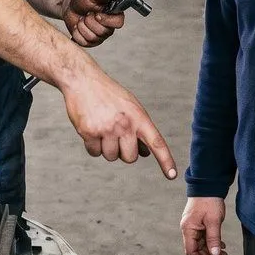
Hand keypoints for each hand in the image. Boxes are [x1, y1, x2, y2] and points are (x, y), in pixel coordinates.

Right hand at [60, 68, 176, 178]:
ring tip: (102, 128)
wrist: (83, 80)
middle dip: (123, 152)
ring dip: (106, 148)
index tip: (172, 175)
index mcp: (138, 117)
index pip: (156, 142)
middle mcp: (124, 124)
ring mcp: (106, 129)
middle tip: (116, 135)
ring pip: (111, 157)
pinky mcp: (88, 132)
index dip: (165, 160)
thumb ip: (139, 129)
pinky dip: (93, 146)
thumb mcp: (131, 107)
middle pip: (130, 158)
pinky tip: (91, 129)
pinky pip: (94, 153)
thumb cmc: (109, 94)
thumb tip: (145, 154)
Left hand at [62, 0, 125, 46]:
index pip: (118, 23)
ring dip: (82, 26)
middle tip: (87, 13)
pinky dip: (76, 33)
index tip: (97, 14)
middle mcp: (108, 28)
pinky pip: (83, 42)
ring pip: (92, 38)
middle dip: (90, 21)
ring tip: (81, 18)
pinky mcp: (89, 43)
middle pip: (103, 32)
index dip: (107, 20)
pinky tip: (77, 26)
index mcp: (113, 15)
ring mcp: (99, 36)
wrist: (70, 6)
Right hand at [180, 197, 228, 254]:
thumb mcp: (213, 221)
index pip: (191, 251)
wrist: (208, 186)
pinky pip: (204, 237)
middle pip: (197, 249)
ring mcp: (193, 226)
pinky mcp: (199, 223)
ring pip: (201, 244)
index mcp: (188, 229)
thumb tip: (215, 254)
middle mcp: (188, 229)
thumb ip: (213, 238)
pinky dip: (212, 243)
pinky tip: (222, 246)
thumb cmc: (209, 201)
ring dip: (212, 251)